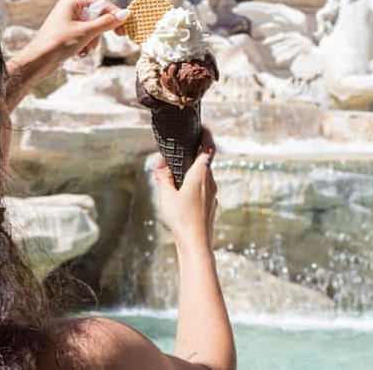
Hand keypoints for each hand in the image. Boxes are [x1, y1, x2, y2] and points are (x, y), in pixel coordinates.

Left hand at [4, 0, 127, 110]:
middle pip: (97, 16)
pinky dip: (86, 45)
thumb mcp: (87, 32)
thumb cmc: (59, 43)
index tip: (126, 24)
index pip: (100, 3)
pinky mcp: (67, 35)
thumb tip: (126, 14)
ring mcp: (68, 23)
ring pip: (92, 29)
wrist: (38, 61)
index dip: (114, 13)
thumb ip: (107, 22)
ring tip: (86, 49)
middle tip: (120, 36)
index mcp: (72, 2)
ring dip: (94, 40)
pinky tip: (80, 53)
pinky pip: (85, 37)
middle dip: (102, 30)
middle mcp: (70, 10)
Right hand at [154, 128, 217, 251]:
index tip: (202, 128)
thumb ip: (163, 177)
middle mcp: (210, 182)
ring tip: (178, 175)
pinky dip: (195, 185)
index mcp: (201, 175)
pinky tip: (183, 194)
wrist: (196, 244)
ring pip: (204, 177)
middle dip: (194, 156)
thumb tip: (159, 162)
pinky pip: (204, 189)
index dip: (206, 136)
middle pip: (205, 162)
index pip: (208, 149)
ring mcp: (213, 195)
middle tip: (180, 152)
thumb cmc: (181, 218)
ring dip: (193, 172)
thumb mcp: (166, 196)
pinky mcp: (211, 206)